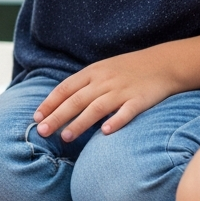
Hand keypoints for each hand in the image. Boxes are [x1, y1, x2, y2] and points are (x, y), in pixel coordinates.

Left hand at [33, 47, 183, 140]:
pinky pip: (127, 112)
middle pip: (76, 100)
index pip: (65, 88)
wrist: (163, 63)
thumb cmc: (127, 70)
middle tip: (42, 131)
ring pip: (97, 108)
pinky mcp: (140, 100)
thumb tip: (60, 104)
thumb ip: (83, 85)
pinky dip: (116, 121)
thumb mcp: (102, 70)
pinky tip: (105, 132)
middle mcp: (104, 81)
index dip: (50, 103)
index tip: (36, 117)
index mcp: (92, 73)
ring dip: (80, 123)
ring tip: (65, 137)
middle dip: (57, 116)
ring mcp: (122, 90)